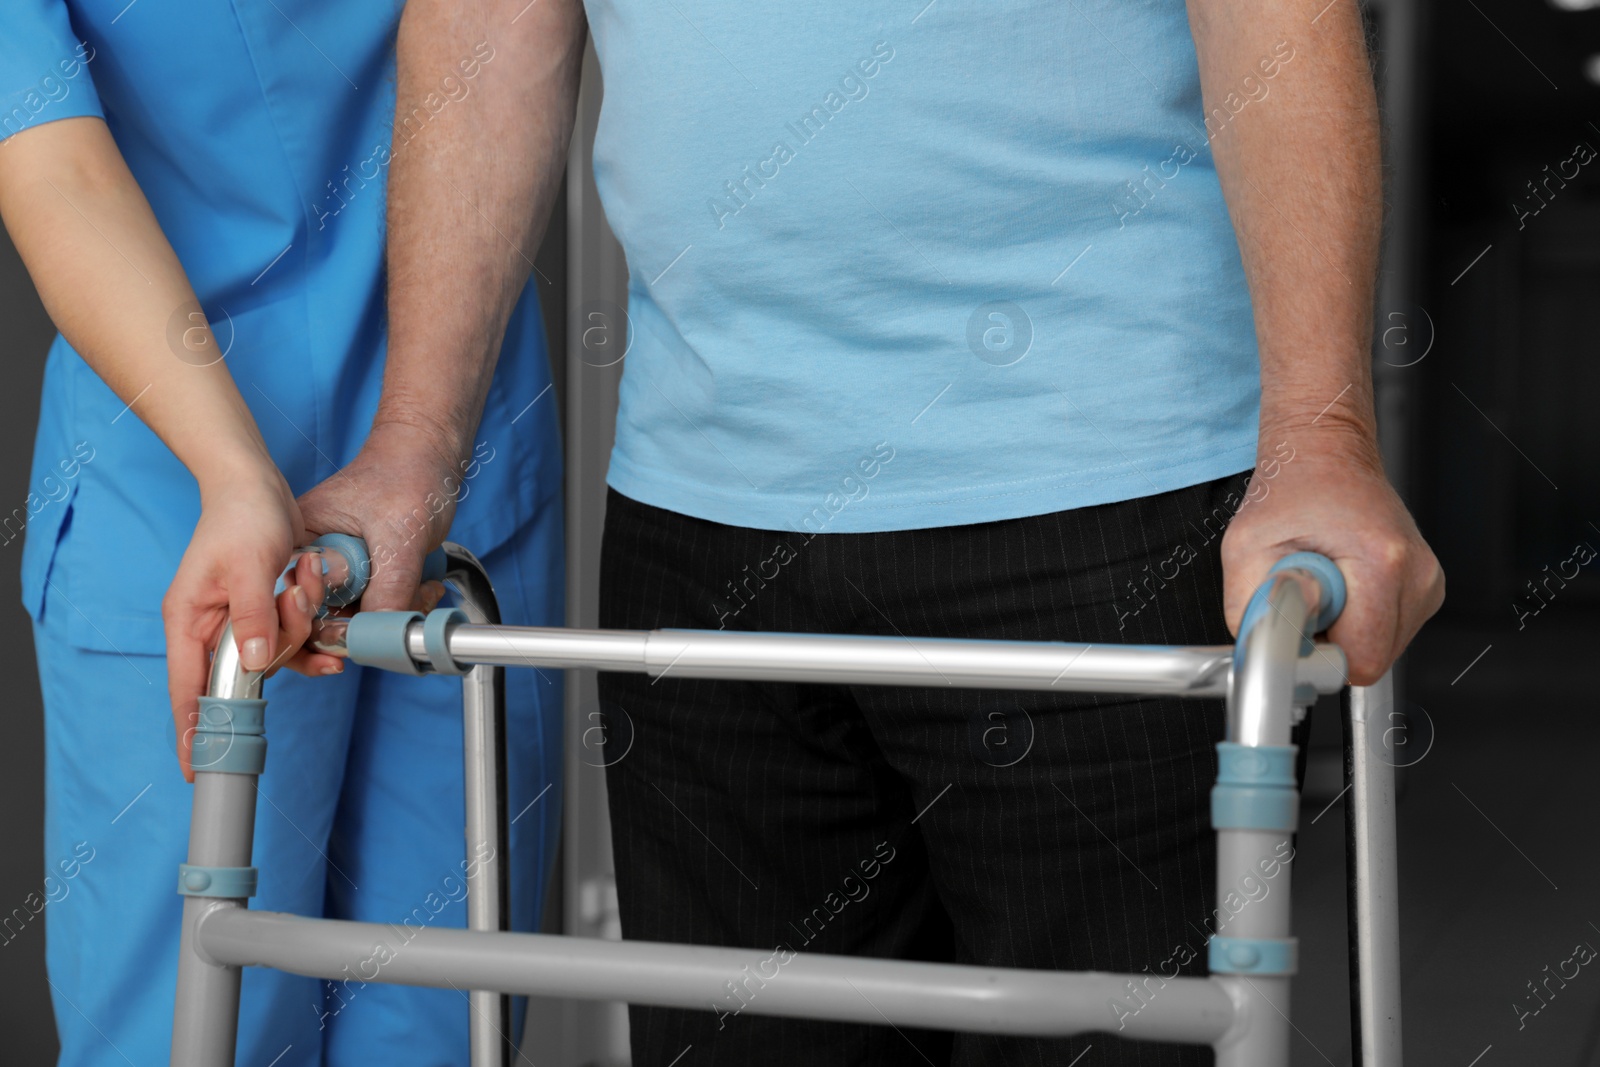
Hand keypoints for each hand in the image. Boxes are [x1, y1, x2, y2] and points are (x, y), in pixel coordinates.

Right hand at [162, 468, 340, 780]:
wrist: (255, 482)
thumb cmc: (241, 517)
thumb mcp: (247, 566)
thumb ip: (252, 617)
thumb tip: (255, 665)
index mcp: (189, 621)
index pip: (188, 690)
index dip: (194, 730)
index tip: (198, 768)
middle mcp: (209, 628)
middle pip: (246, 674)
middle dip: (281, 646)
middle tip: (293, 597)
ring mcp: (238, 621)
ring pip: (275, 655)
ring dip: (300, 624)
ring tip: (303, 575)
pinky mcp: (264, 611)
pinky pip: (290, 637)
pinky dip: (308, 622)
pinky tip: (316, 594)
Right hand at [294, 420, 456, 612]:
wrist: (431, 453)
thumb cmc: (407, 473)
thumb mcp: (398, 536)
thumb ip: (387, 589)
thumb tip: (376, 639)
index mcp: (299, 543)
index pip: (295, 607)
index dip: (323, 628)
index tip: (362, 629)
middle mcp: (312, 560)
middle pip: (323, 621)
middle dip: (369, 622)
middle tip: (405, 604)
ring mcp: (338, 568)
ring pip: (357, 618)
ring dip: (395, 613)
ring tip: (422, 587)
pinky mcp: (363, 574)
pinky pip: (377, 607)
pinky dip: (404, 603)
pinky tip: (424, 585)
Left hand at [1220, 430, 1444, 685]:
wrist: (1325, 456)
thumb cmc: (1291, 492)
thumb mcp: (1245, 549)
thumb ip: (1253, 611)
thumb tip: (1271, 652)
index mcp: (1381, 563)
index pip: (1361, 660)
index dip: (1320, 653)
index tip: (1300, 626)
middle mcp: (1416, 574)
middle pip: (1373, 659)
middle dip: (1330, 640)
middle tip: (1308, 597)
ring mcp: (1426, 582)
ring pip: (1381, 648)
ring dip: (1343, 628)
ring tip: (1326, 583)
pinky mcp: (1424, 588)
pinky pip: (1386, 630)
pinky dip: (1358, 617)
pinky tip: (1344, 583)